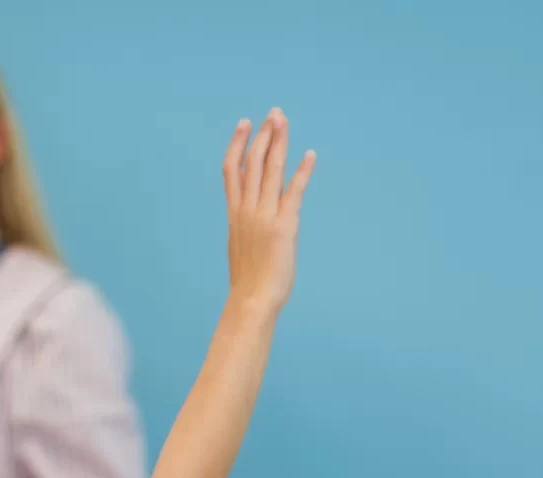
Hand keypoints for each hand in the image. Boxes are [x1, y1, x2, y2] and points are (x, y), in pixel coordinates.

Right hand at [222, 108, 315, 311]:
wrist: (252, 300)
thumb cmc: (249, 281)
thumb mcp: (243, 246)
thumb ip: (248, 227)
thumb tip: (257, 222)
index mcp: (234, 213)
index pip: (233, 169)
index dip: (238, 143)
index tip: (245, 124)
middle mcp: (246, 209)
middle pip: (253, 161)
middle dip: (264, 135)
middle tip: (274, 113)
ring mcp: (264, 215)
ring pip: (270, 169)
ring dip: (279, 142)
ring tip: (284, 120)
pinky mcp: (283, 225)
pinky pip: (293, 191)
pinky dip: (302, 172)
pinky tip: (310, 154)